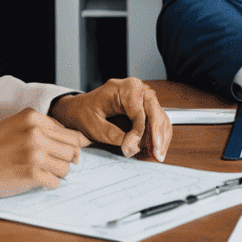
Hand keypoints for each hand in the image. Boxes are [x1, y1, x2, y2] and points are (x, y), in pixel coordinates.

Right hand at [0, 108, 85, 201]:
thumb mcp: (15, 124)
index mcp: (34, 118)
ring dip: (57, 173)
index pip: (69, 132)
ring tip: (43, 172)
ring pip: (66, 167)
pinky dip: (49, 184)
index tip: (70, 152)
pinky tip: (37, 181)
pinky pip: (55, 182)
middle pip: (72, 149)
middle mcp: (37, 134)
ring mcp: (35, 154)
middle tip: (55, 165)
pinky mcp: (32, 174)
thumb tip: (74, 140)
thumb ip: (42, 127)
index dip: (72, 144)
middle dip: (67, 159)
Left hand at [50, 78, 170, 161]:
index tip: (130, 149)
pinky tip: (158, 147)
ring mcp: (143, 95)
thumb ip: (113, 135)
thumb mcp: (94, 125)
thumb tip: (132, 146)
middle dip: (157, 134)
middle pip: (155, 111)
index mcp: (124, 88)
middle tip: (157, 153)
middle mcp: (138, 88)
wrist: (80, 108)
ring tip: (159, 154)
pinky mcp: (144, 104)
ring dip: (161, 136)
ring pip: (160, 115)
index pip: (139, 112)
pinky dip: (159, 133)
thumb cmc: (84, 113)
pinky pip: (157, 117)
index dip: (138, 133)